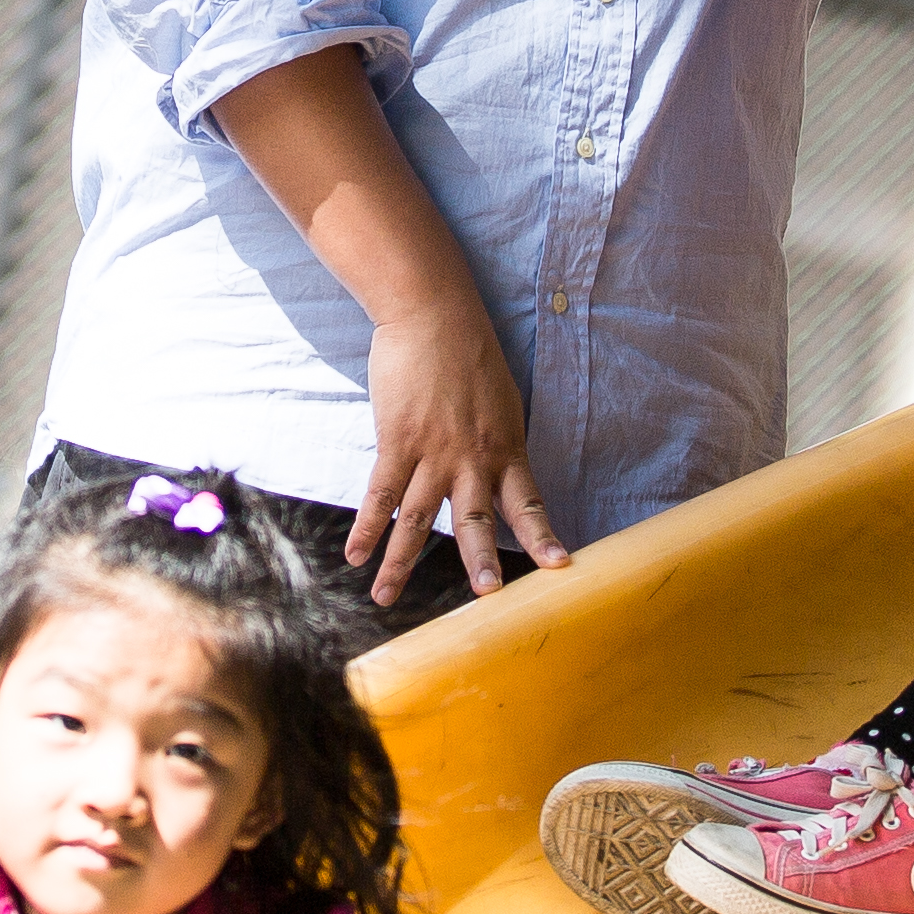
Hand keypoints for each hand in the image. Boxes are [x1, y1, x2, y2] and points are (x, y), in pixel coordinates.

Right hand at [346, 285, 563, 600]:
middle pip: (476, 521)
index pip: (529, 503)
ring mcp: (433, 452)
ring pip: (419, 519)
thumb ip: (497, 445)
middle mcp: (473, 458)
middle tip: (486, 597)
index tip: (559, 567)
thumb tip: (496, 475)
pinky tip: (355, 554)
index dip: (542, 537)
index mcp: (506, 449)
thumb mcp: (501, 402)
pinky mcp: (397, 441)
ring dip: (400, 563)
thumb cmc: (470, 354)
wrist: (433, 315)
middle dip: (481, 562)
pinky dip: (367, 527)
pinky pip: (381, 494)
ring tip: (386, 599)